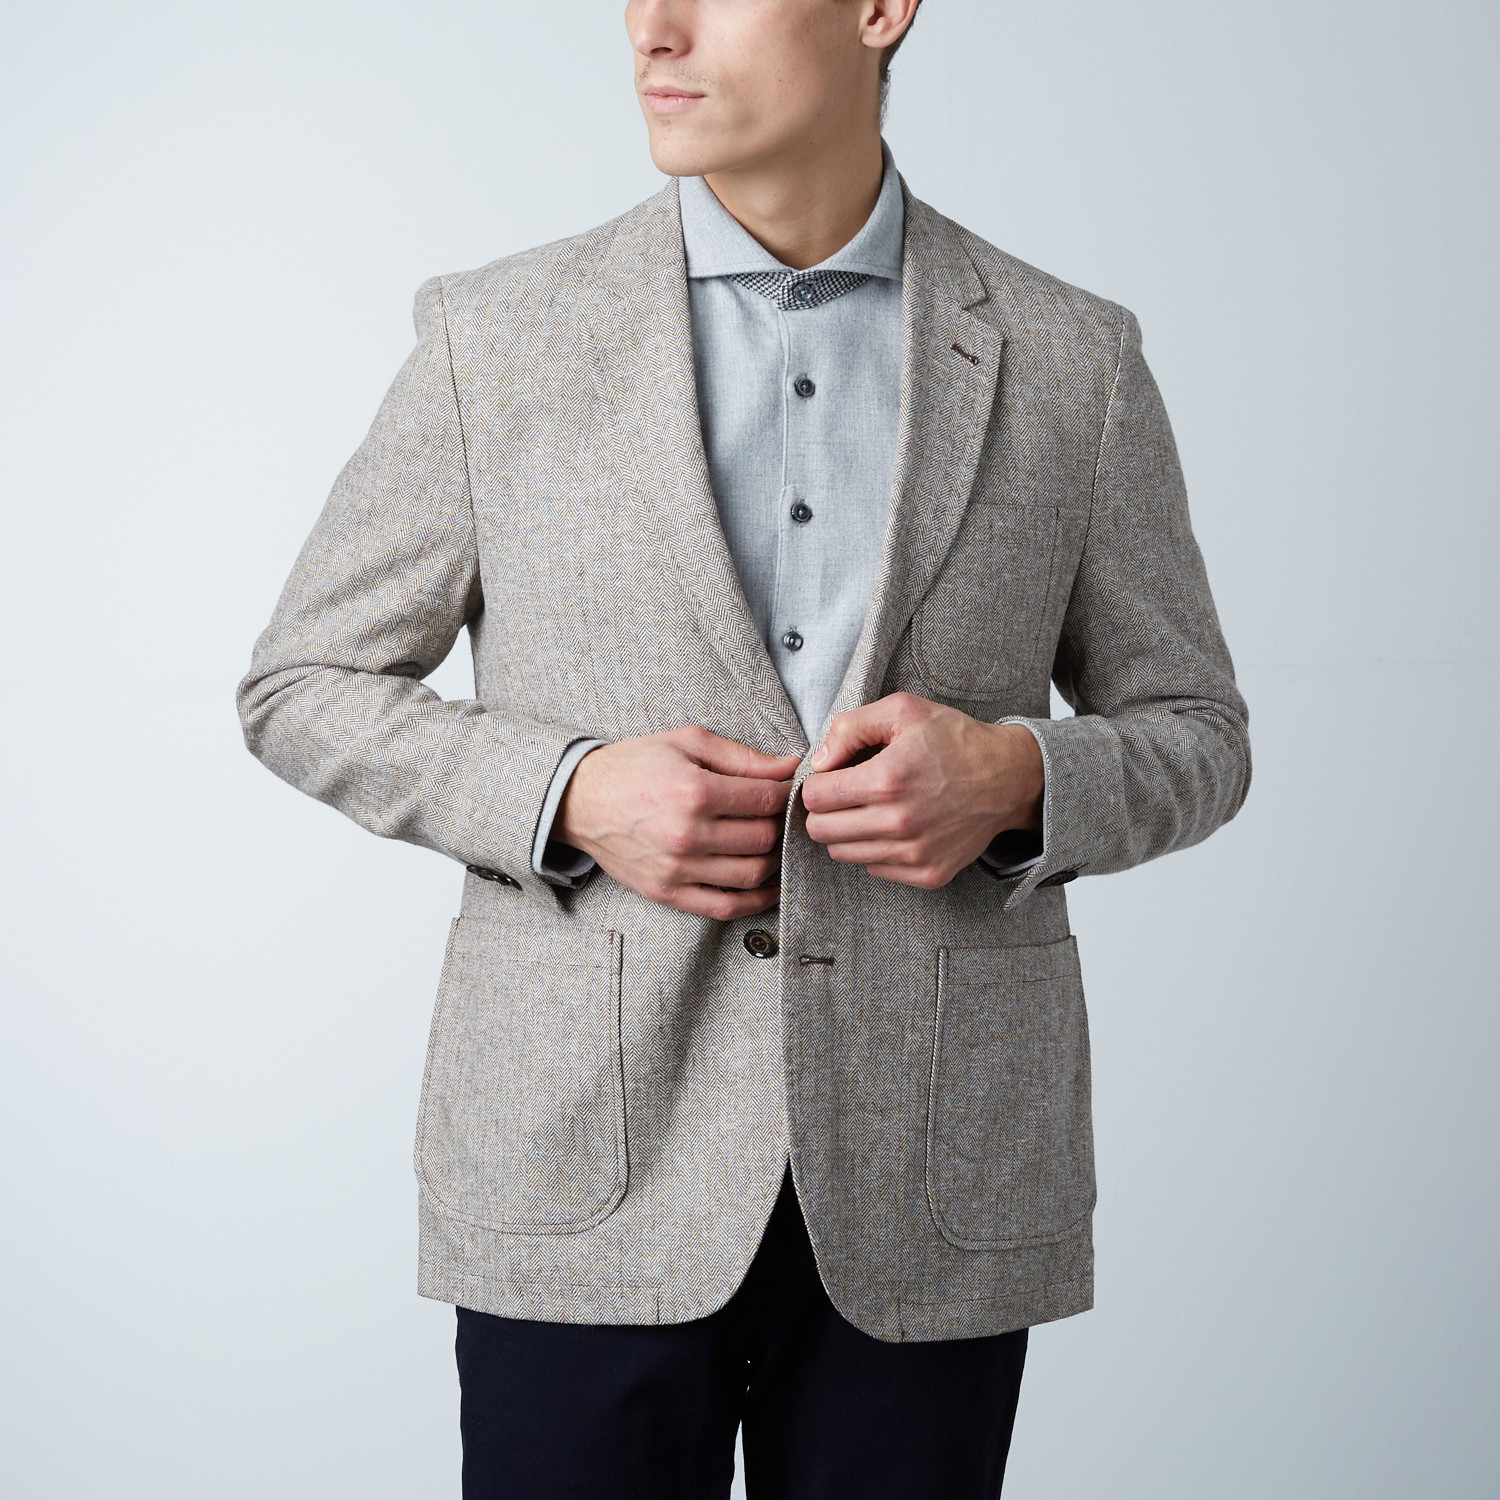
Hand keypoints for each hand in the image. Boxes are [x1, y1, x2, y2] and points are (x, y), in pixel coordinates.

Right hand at [556, 727, 801, 919]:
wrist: (580, 800)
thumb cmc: (634, 766)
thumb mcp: (687, 743)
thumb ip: (742, 757)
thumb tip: (790, 767)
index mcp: (694, 791)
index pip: (766, 800)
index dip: (786, 795)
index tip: (786, 792)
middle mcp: (687, 833)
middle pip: (764, 838)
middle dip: (780, 826)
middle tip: (780, 817)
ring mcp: (677, 868)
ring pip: (751, 874)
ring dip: (773, 861)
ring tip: (772, 845)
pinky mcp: (667, 892)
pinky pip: (724, 907)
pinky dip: (756, 902)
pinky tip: (768, 887)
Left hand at [801, 693, 1043, 888]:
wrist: (1008, 777)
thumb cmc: (954, 740)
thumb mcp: (902, 711)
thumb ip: (850, 729)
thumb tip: (819, 762)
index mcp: (886, 780)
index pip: (814, 798)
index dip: (817, 783)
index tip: (834, 776)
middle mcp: (899, 823)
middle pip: (820, 831)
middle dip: (825, 809)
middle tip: (846, 794)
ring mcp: (914, 853)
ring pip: (842, 854)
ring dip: (848, 831)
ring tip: (871, 808)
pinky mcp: (928, 874)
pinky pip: (875, 869)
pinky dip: (876, 850)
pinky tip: (896, 827)